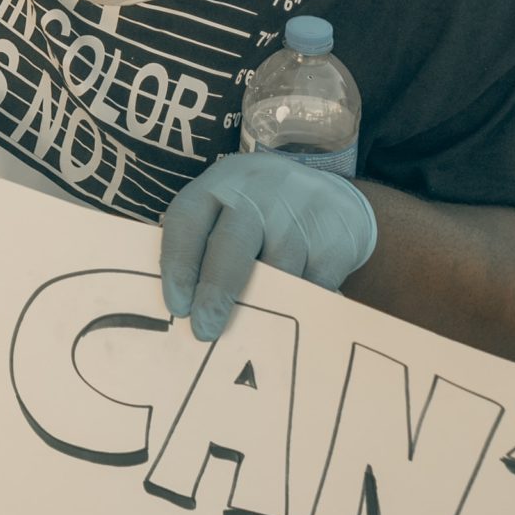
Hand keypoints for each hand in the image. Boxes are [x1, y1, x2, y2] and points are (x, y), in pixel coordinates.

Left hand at [159, 153, 377, 343]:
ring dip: (262, 306)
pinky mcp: (337, 235)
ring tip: (253, 327)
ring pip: (277, 271)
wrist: (333, 194)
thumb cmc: (264, 214)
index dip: (178, 266)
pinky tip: (294, 313)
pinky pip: (314, 285)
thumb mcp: (229, 210)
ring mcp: (302, 209)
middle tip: (205, 331)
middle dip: (215, 294)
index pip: (187, 221)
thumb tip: (184, 309)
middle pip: (231, 245)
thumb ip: (205, 247)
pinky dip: (301, 305)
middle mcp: (259, 190)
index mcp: (221, 183)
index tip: (177, 307)